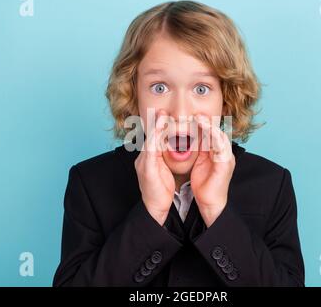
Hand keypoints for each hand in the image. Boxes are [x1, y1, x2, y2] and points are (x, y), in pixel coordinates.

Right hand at [134, 109, 174, 225]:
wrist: (155, 209)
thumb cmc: (161, 192)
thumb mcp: (166, 171)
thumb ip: (167, 159)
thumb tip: (177, 148)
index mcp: (150, 159)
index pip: (154, 139)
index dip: (159, 126)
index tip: (165, 115)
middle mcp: (144, 158)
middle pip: (150, 136)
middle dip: (156, 122)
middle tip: (162, 110)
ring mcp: (143, 163)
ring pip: (149, 140)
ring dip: (156, 127)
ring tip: (162, 115)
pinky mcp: (146, 168)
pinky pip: (151, 149)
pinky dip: (156, 138)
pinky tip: (161, 130)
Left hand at [190, 114, 235, 226]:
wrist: (209, 203)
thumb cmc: (202, 185)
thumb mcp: (195, 163)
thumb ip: (193, 150)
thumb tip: (182, 137)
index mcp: (215, 151)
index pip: (209, 132)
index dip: (201, 123)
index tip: (190, 116)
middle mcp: (222, 152)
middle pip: (216, 131)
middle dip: (205, 121)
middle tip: (194, 113)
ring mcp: (226, 157)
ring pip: (220, 136)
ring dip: (210, 126)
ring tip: (199, 118)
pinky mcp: (226, 164)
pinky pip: (222, 146)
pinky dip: (214, 137)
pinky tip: (206, 131)